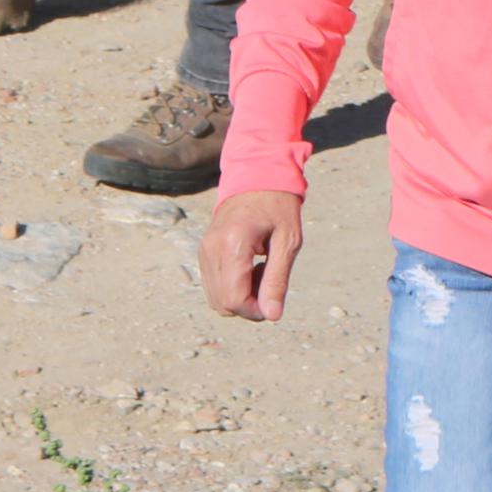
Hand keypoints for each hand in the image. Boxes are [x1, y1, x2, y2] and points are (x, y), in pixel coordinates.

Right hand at [204, 190, 301, 320]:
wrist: (258, 175)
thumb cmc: (279, 206)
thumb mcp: (288, 242)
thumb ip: (277, 280)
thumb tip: (271, 315)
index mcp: (233, 245)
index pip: (234, 299)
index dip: (255, 310)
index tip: (274, 300)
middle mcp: (211, 249)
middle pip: (222, 303)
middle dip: (248, 305)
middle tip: (270, 280)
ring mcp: (204, 250)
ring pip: (215, 298)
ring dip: (240, 296)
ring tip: (261, 270)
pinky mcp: (203, 251)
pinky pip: (213, 285)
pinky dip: (231, 286)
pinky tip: (250, 267)